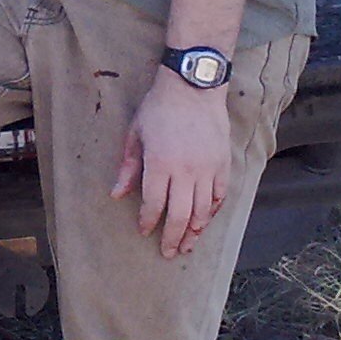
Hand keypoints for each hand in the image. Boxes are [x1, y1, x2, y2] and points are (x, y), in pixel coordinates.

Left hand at [110, 71, 232, 259]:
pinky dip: (213, 212)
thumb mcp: (135, 134)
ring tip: (188, 245)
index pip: (153, 203)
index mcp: (160, 163)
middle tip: (169, 252)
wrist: (194, 87)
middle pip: (180, 215)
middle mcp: (186, 171)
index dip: (148, 221)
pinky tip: (205, 222)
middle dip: (173, 237)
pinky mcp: (223, 164)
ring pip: (203, 210)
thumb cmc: (159, 109)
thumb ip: (128, 167)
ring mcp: (208, 168)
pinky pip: (220, 196)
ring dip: (195, 231)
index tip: (144, 231)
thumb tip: (117, 194)